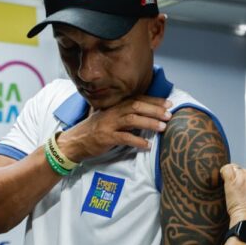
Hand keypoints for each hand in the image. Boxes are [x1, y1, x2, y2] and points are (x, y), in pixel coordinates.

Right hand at [56, 95, 172, 161]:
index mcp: (115, 106)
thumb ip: (125, 113)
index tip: (168, 103)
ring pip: (132, 120)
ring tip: (163, 128)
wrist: (76, 141)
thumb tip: (146, 112)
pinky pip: (124, 138)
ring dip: (149, 123)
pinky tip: (147, 145)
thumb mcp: (110, 117)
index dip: (154, 101)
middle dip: (154, 110)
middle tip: (169, 115)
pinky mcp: (106, 138)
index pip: (138, 99)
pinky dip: (137, 141)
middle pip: (136, 106)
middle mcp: (113, 112)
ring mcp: (109, 124)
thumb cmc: (96, 129)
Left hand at [219, 164, 245, 227]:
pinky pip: (225, 169)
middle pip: (242, 170)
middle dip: (238, 179)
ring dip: (231, 178)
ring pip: (234, 169)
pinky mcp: (233, 180)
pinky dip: (223, 174)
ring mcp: (244, 176)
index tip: (243, 190)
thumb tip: (245, 186)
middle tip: (236, 192)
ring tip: (231, 190)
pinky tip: (224, 183)